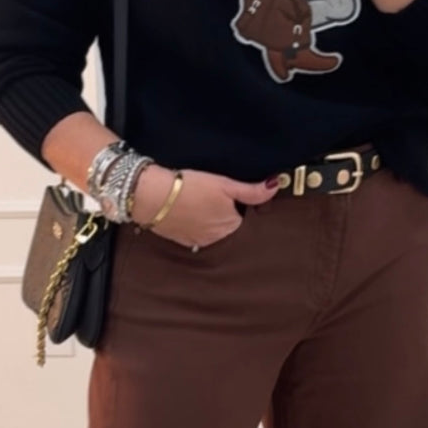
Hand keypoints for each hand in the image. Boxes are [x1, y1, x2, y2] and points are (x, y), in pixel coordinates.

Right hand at [130, 164, 278, 248]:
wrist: (152, 195)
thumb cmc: (189, 187)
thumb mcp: (224, 184)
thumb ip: (252, 191)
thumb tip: (275, 187)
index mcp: (231, 228)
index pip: (246, 219)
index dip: (241, 205)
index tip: (233, 194)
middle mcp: (216, 241)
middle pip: (229, 227)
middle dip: (226, 214)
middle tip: (213, 196)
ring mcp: (197, 243)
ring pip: (212, 231)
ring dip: (209, 220)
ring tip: (200, 202)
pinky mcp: (181, 241)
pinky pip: (195, 233)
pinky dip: (194, 224)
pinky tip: (188, 210)